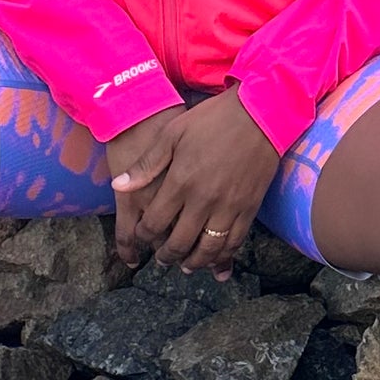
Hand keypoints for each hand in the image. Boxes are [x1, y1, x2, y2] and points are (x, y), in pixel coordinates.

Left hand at [112, 89, 277, 273]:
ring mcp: (229, 206)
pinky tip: (215, 262)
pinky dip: (224, 257)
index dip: (143, 234)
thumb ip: (147, 164)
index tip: (140, 236)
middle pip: (180, 242)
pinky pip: (235, 242)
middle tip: (160, 259)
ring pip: (208, 249)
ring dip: (194, 262)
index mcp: (181, 181)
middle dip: (166, 256)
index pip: (154, 222)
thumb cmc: (212, 120)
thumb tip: (119, 187)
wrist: (260, 113)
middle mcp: (204, 200)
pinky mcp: (249, 208)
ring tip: (185, 266)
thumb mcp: (173, 133)